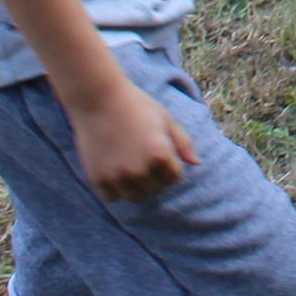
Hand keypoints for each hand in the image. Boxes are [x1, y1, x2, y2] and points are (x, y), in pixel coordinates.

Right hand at [72, 73, 198, 200]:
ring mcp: (117, 176)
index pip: (175, 178)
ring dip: (138, 187)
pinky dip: (117, 190)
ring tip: (133, 167)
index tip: (161, 151)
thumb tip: (197, 164)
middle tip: (145, 158)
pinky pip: (113, 197)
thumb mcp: (165, 119)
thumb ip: (183, 143)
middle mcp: (139, 169)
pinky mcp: (98, 179)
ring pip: (136, 197)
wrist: (98, 98)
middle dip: (157, 177)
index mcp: (160, 154)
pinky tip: (116, 171)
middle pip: (157, 189)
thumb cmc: (136, 105)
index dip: (171, 166)